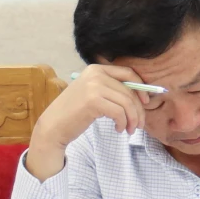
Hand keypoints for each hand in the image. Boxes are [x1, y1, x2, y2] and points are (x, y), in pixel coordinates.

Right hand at [26, 65, 152, 178]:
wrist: (53, 126)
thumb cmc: (75, 112)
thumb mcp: (93, 93)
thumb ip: (111, 89)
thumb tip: (142, 94)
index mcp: (96, 69)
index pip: (128, 73)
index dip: (141, 87)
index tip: (146, 102)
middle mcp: (95, 74)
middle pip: (129, 90)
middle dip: (138, 109)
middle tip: (139, 124)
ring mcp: (93, 86)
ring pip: (127, 103)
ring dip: (132, 119)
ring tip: (130, 129)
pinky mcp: (93, 101)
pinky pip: (119, 112)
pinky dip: (123, 123)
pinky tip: (119, 129)